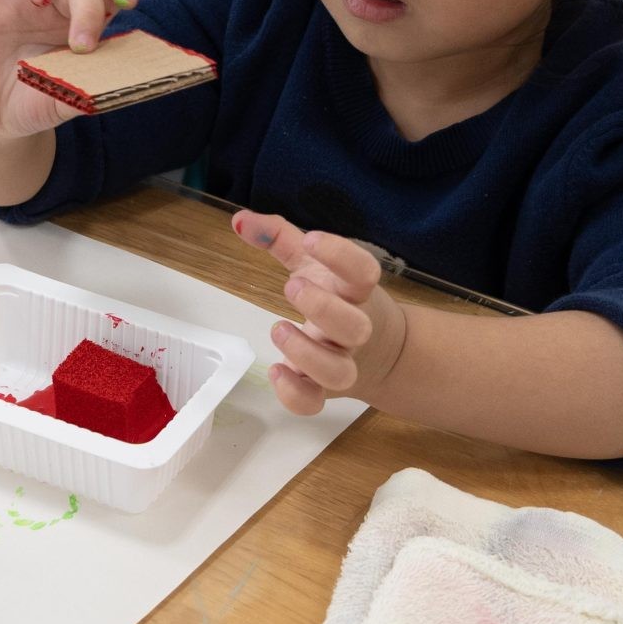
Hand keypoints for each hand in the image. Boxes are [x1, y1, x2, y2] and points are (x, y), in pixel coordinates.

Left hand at [234, 209, 407, 414]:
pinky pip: (315, 404)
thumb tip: (240, 219)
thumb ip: (279, 238)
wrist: (382, 353)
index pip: (364, 271)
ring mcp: (343, 363)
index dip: (342, 255)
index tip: (312, 240)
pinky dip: (294, 393)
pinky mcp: (324, 391)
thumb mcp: (313, 264)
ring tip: (278, 328)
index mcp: (358, 293)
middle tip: (292, 285)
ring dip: (306, 353)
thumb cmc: (338, 298)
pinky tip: (275, 370)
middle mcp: (357, 330)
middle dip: (322, 307)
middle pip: (355, 327)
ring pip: (338, 372)